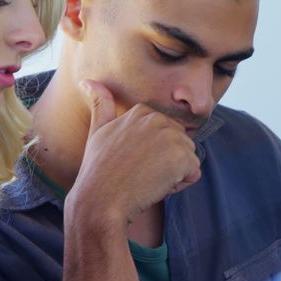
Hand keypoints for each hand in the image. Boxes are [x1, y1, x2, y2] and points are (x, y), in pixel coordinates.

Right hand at [67, 80, 201, 226]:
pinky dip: (179, 186)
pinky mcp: (182, 157)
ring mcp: (171, 136)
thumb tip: (86, 80)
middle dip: (164, 164)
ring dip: (172, 175)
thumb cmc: (98, 171)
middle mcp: (159, 118)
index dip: (151, 154)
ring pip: (187, 159)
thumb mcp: (97, 131)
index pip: (165, 135)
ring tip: (145, 180)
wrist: (100, 201)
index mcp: (142, 111)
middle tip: (138, 173)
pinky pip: (193, 174)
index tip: (130, 162)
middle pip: (179, 145)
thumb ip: (100, 104)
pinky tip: (156, 187)